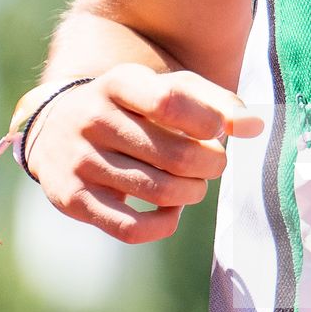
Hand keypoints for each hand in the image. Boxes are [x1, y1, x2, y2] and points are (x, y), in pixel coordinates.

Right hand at [26, 64, 264, 244]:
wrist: (55, 127)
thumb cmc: (132, 107)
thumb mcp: (166, 88)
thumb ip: (215, 102)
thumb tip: (255, 127)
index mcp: (119, 83)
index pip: (171, 100)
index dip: (208, 121)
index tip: (217, 130)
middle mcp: (93, 118)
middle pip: (175, 155)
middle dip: (210, 165)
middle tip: (213, 163)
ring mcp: (80, 161)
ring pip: (158, 192)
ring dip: (191, 193)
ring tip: (194, 185)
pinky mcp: (73, 199)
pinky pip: (131, 228)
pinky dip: (164, 224)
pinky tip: (170, 210)